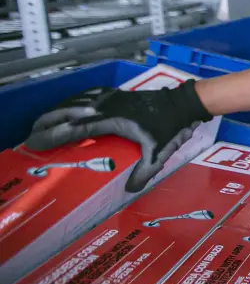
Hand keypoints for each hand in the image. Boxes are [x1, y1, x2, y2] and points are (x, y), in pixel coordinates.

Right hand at [25, 80, 213, 191]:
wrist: (183, 104)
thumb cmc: (170, 128)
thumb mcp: (158, 154)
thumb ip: (143, 173)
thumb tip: (129, 191)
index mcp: (111, 121)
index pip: (73, 128)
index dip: (51, 136)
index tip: (34, 143)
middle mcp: (106, 105)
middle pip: (67, 111)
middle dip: (46, 122)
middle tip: (32, 134)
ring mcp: (111, 96)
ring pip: (75, 100)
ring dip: (57, 110)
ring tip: (45, 122)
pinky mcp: (118, 92)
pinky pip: (89, 94)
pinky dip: (74, 100)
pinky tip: (71, 106)